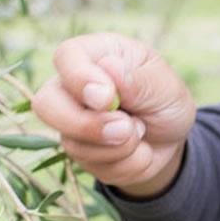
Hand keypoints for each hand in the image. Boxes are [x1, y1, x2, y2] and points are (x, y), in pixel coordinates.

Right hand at [32, 33, 195, 197]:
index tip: (107, 98)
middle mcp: (72, 86)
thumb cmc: (166, 99)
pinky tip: (139, 151)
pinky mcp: (79, 151)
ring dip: (119, 148)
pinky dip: (126, 164)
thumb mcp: (164, 86)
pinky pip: (92, 166)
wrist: (173, 138)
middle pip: (47, 104)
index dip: (81, 80)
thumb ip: (136, 80)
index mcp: (96, 54)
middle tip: (126, 129)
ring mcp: (70, 120)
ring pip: (72, 143)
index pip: (66, 57)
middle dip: (87, 125)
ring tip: (142, 131)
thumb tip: (109, 67)